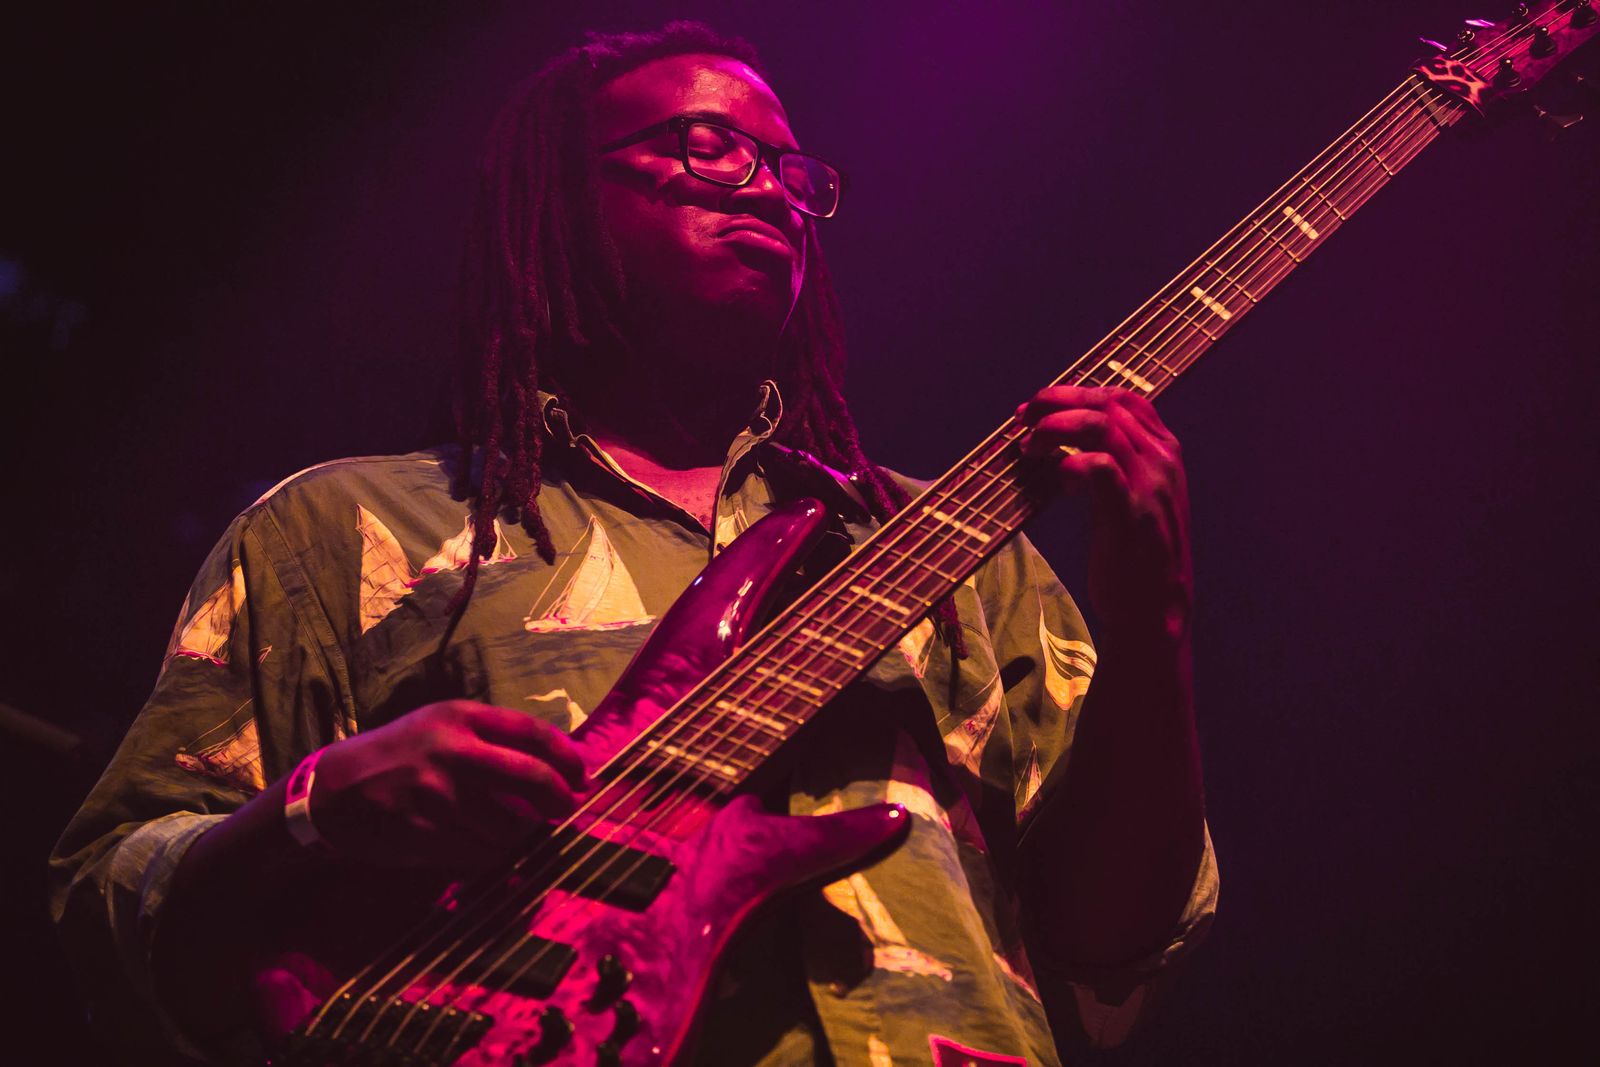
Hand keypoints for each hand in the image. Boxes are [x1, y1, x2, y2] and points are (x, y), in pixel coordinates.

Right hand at [307, 701, 588, 870]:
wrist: (332, 789)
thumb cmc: (399, 755)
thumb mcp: (441, 725)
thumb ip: (492, 738)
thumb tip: (556, 765)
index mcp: (461, 717)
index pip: (533, 733)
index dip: (568, 757)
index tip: (583, 776)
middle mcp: (453, 751)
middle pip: (533, 777)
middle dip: (560, 799)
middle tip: (565, 811)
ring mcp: (439, 794)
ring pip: (509, 825)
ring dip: (519, 835)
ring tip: (509, 831)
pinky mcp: (425, 833)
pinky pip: (480, 853)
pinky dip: (489, 855)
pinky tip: (479, 846)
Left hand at [1017, 386, 1192, 642]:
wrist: (1152, 611)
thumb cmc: (1132, 555)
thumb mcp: (1128, 497)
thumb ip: (1107, 463)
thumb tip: (1055, 440)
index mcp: (1164, 451)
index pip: (1123, 398)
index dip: (1075, 393)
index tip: (1037, 407)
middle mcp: (1163, 460)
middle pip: (1107, 403)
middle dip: (1057, 404)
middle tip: (1022, 420)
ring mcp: (1151, 485)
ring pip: (1100, 426)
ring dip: (1055, 428)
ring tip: (1029, 448)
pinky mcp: (1132, 512)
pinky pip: (1099, 466)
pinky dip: (1069, 464)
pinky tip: (1056, 479)